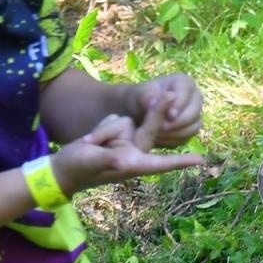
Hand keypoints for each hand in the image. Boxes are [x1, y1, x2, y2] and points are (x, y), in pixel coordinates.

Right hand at [51, 109, 202, 193]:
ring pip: (125, 122)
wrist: (62, 167)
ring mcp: (126, 143)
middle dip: (156, 113)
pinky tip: (91, 139)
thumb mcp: (91, 163)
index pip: (161, 163)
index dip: (180, 161)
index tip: (200, 160)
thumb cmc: (76, 169)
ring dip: (106, 130)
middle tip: (169, 94)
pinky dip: (102, 128)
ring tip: (91, 143)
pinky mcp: (118, 134)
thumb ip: (108, 160)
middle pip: (150, 129)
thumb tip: (122, 161)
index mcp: (133, 164)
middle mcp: (134, 153)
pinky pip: (115, 120)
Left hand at [125, 73, 202, 147]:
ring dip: (174, 133)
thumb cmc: (138, 100)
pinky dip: (173, 140)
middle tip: (160, 127)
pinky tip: (159, 138)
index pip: (187, 92)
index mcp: (183, 83)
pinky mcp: (190, 130)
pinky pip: (187, 137)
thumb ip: (145, 97)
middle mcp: (194, 98)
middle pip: (194, 112)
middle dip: (177, 122)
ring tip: (156, 134)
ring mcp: (194, 115)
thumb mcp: (137, 96)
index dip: (180, 104)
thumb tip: (154, 101)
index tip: (169, 115)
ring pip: (193, 127)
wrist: (136, 114)